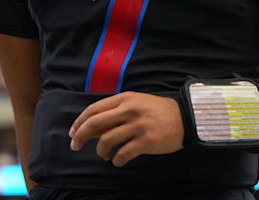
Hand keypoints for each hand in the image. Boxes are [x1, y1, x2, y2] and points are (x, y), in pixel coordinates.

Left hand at [68, 92, 183, 166]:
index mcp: (125, 98)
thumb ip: (115, 113)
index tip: (73, 132)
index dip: (79, 122)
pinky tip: (118, 161)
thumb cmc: (157, 111)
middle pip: (95, 123)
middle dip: (80, 136)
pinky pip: (123, 154)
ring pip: (106, 140)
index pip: (94, 109)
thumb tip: (91, 129)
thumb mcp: (136, 104)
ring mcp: (138, 125)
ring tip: (104, 155)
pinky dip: (116, 160)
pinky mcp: (147, 141)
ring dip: (100, 151)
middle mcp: (129, 110)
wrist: (186, 117)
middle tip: (75, 146)